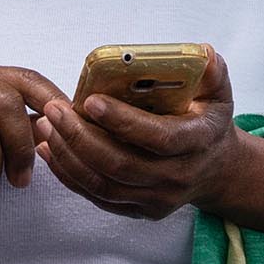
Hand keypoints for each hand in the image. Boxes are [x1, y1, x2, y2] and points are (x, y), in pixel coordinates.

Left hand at [35, 45, 263, 236]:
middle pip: (120, 164)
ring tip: (45, 125)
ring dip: (67, 155)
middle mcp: (177, 176)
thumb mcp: (219, 93)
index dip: (122, 121)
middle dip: (80, 137)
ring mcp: (157, 199)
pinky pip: (96, 196)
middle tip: (53, 110)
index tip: (90, 100)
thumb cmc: (209, 121)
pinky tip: (49, 149)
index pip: (157, 137)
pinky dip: (68, 174)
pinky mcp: (139, 211)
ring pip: (102, 183)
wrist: (216, 169)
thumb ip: (212, 71)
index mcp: (197, 142)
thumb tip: (203, 51)